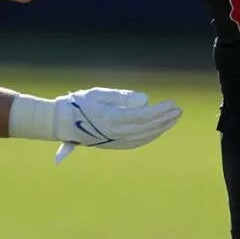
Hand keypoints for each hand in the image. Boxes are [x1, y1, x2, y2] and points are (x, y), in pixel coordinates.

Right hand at [53, 88, 180, 149]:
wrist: (60, 123)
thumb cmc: (79, 103)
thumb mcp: (99, 94)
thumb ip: (122, 97)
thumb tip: (145, 100)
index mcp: (111, 119)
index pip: (143, 117)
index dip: (160, 111)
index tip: (172, 104)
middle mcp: (115, 133)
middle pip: (147, 127)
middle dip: (165, 119)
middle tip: (178, 110)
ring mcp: (115, 141)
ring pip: (144, 136)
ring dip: (161, 127)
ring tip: (174, 118)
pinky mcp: (114, 144)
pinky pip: (138, 142)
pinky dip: (151, 136)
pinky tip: (159, 130)